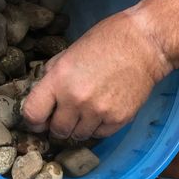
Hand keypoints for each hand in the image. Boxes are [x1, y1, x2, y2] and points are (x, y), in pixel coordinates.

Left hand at [22, 9, 171, 140]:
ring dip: (79, 127)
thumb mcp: (69, 53)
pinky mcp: (117, 120)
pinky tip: (103, 109)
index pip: (32, 115)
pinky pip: (99, 135)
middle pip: (57, 131)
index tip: (38, 121)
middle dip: (58, 125)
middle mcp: (76, 100)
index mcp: (59, 80)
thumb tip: (42, 101)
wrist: (145, 44)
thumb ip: (52, 78)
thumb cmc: (106, 42)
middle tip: (66, 115)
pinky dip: (98, 127)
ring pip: (78, 136)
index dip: (33, 121)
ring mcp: (98, 112)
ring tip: (87, 109)